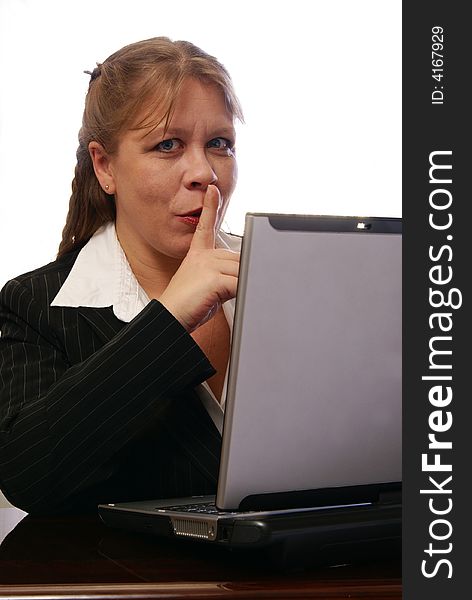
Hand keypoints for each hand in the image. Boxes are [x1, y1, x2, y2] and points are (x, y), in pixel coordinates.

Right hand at [159, 185, 239, 331]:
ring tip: (219, 297)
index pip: (205, 227)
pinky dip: (243, 291)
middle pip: (239, 259)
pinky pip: (240, 282)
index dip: (210, 207)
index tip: (213, 190)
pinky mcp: (214, 278)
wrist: (171, 318)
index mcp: (198, 255)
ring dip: (240, 286)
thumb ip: (225, 274)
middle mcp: (203, 256)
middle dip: (240, 276)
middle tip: (224, 291)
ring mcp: (208, 265)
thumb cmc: (189, 305)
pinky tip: (228, 297)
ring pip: (242, 271)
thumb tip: (246, 273)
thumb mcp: (208, 285)